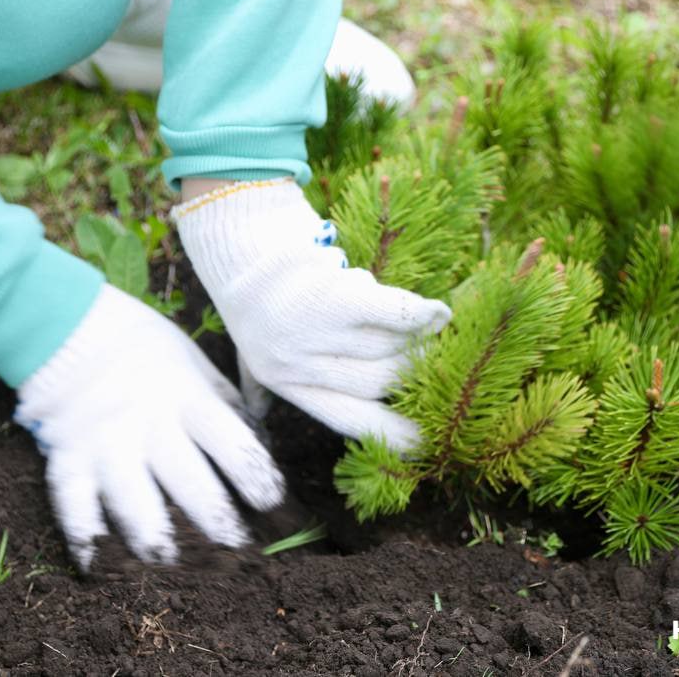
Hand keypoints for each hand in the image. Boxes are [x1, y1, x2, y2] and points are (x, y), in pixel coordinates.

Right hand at [15, 285, 285, 570]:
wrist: (67, 327)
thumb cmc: (145, 349)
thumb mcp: (196, 365)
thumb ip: (225, 406)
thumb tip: (264, 447)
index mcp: (186, 398)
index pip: (228, 441)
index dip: (253, 475)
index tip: (274, 505)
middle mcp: (148, 425)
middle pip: (186, 482)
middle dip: (215, 522)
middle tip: (238, 554)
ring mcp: (105, 446)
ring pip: (133, 504)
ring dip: (158, 541)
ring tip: (178, 567)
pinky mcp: (67, 460)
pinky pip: (74, 508)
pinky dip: (87, 541)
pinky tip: (104, 570)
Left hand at [174, 180, 450, 449]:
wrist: (238, 236)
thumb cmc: (255, 288)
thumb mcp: (251, 342)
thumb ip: (267, 379)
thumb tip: (268, 413)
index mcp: (284, 382)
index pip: (347, 419)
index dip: (389, 433)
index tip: (424, 442)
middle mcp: (296, 367)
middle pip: (379, 380)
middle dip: (413, 366)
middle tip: (432, 352)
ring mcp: (313, 335)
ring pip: (389, 345)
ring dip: (414, 333)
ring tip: (426, 321)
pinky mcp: (331, 299)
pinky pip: (393, 314)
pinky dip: (421, 314)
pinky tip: (440, 313)